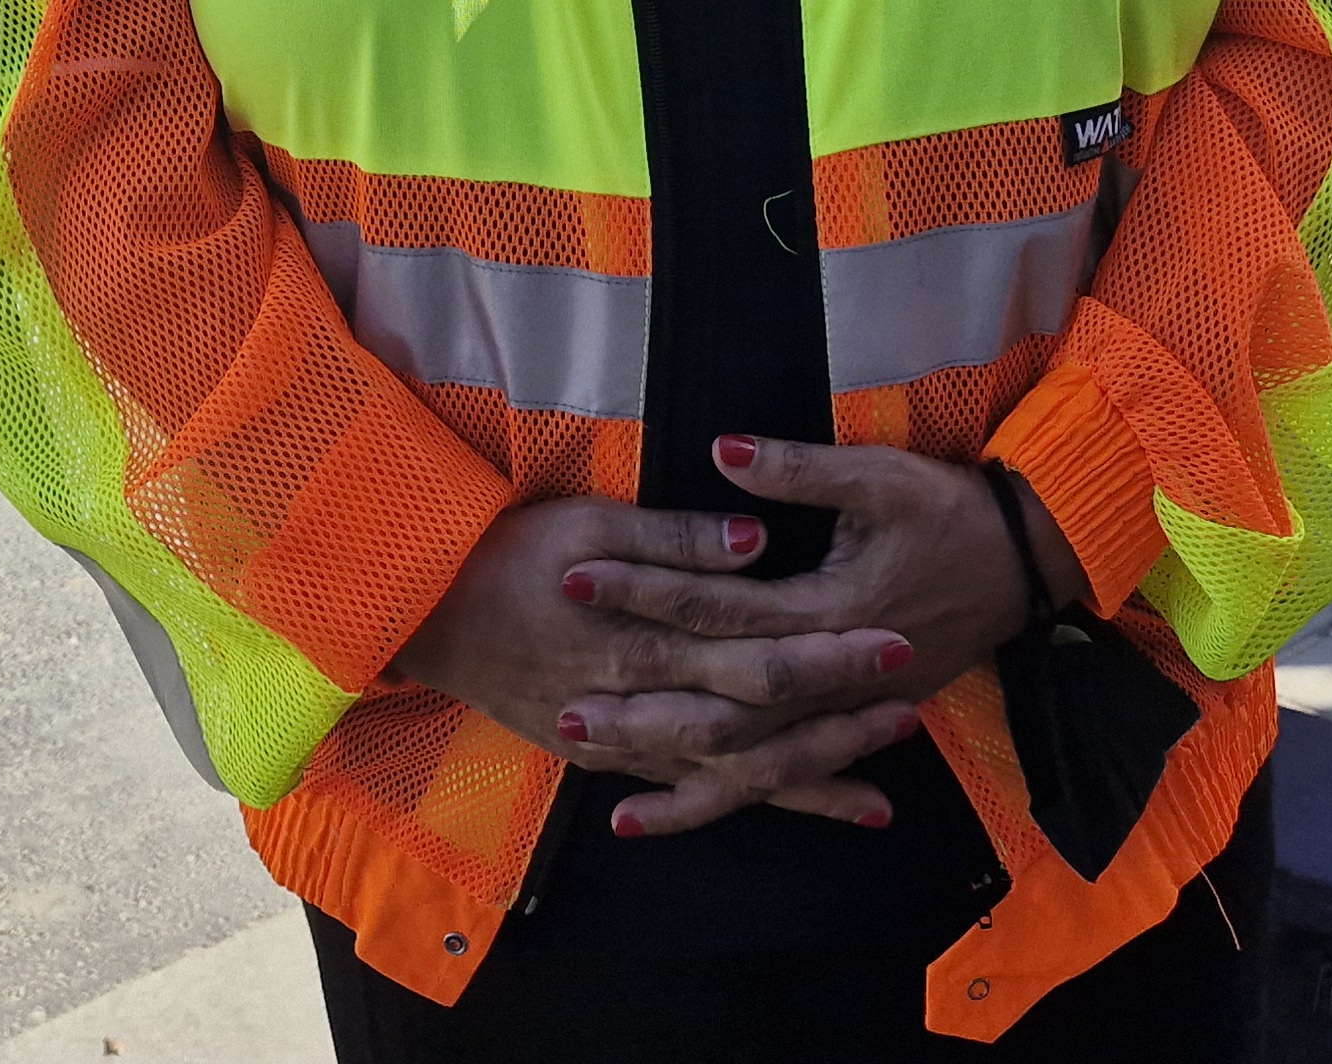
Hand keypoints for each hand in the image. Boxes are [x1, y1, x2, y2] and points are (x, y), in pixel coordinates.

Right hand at [391, 495, 922, 836]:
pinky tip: (774, 811)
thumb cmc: (507, 549)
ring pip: (729, 773)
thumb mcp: (590, 519)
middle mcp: (645, 701)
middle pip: (760, 725)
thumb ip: (677, 537)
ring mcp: (623, 738)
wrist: (421, 612)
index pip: (760, 654)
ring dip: (803, 782)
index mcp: (650, 638)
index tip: (895, 648)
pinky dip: (730, 806)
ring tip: (875, 796)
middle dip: (838, 724)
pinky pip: (680, 790)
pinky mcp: (600, 754)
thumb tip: (758, 538)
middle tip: (910, 713)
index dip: (831, 656)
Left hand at [555, 436, 1077, 835]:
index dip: (643, 591)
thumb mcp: (881, 476)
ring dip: (669, 771)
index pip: (716, 606)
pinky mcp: (849, 725)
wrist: (1026, 564)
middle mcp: (830, 678)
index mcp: (829, 610)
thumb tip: (722, 449)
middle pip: (719, 707)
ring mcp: (842, 712)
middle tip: (561, 709)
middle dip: (638, 709)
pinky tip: (656, 817)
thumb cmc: (952, 511)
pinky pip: (776, 779)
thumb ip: (798, 470)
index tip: (575, 579)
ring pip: (744, 762)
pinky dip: (718, 802)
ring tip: (595, 778)